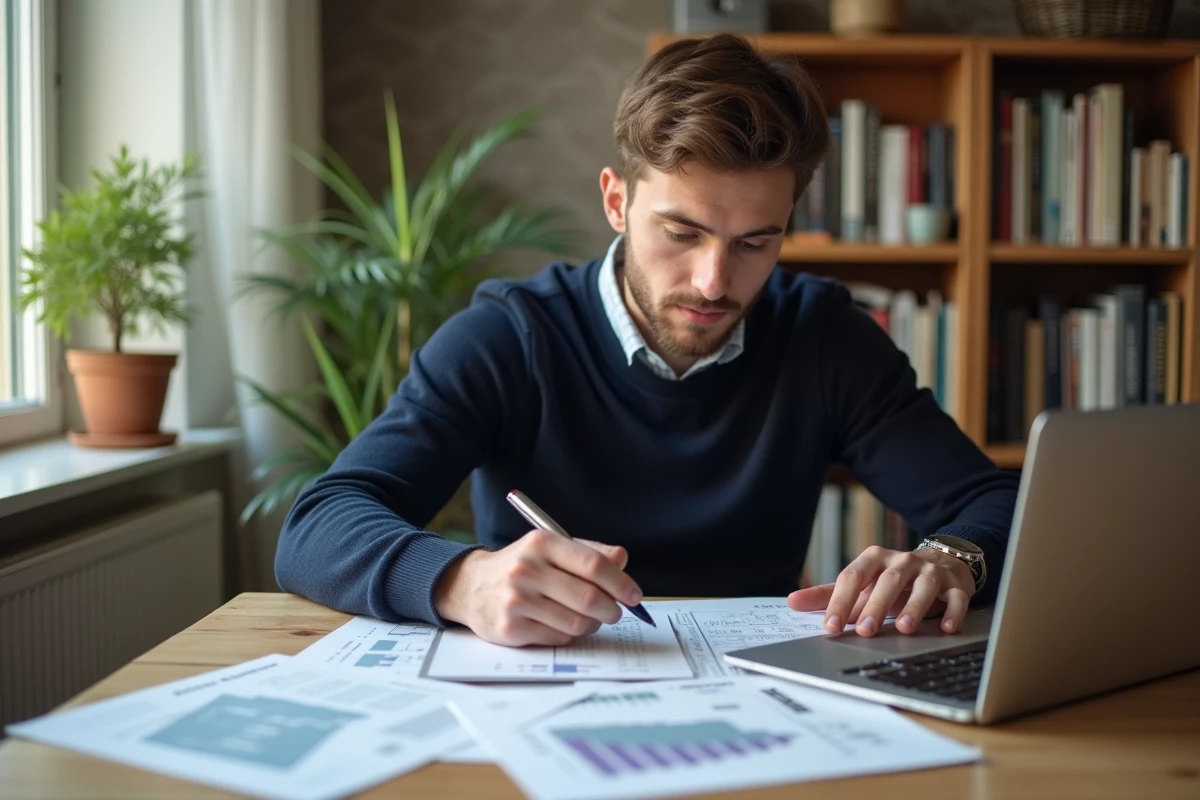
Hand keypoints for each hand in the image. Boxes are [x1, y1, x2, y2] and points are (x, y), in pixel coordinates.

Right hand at [433, 529, 642, 646]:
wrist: (470, 585)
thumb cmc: (521, 566)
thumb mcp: (551, 548)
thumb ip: (588, 552)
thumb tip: (622, 559)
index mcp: (542, 543)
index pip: (593, 565)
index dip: (620, 583)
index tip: (633, 594)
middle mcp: (527, 570)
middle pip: (589, 598)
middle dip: (612, 610)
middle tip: (615, 612)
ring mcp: (517, 601)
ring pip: (577, 623)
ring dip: (591, 624)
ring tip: (588, 618)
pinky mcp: (510, 628)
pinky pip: (558, 638)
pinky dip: (569, 635)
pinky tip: (561, 623)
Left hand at [787, 545, 973, 636]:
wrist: (940, 564)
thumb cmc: (892, 581)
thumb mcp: (861, 584)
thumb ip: (828, 595)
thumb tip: (791, 602)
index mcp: (873, 559)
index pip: (852, 577)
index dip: (840, 601)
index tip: (830, 627)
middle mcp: (901, 561)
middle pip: (887, 580)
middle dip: (875, 605)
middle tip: (864, 630)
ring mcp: (930, 571)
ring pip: (922, 586)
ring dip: (913, 607)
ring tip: (904, 629)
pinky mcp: (955, 584)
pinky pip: (955, 597)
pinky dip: (952, 612)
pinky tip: (946, 628)